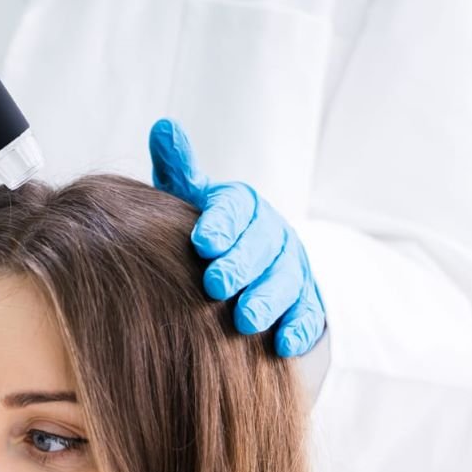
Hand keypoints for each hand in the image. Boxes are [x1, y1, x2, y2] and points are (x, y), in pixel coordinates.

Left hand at [149, 118, 325, 357]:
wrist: (248, 264)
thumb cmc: (208, 230)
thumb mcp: (191, 198)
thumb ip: (179, 168)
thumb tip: (163, 126)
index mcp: (243, 206)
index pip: (235, 208)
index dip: (220, 224)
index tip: (201, 242)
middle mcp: (272, 234)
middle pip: (262, 247)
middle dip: (241, 266)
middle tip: (215, 285)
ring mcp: (292, 269)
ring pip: (286, 282)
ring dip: (267, 301)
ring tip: (244, 320)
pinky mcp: (306, 303)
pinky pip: (309, 316)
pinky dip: (298, 330)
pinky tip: (281, 345)